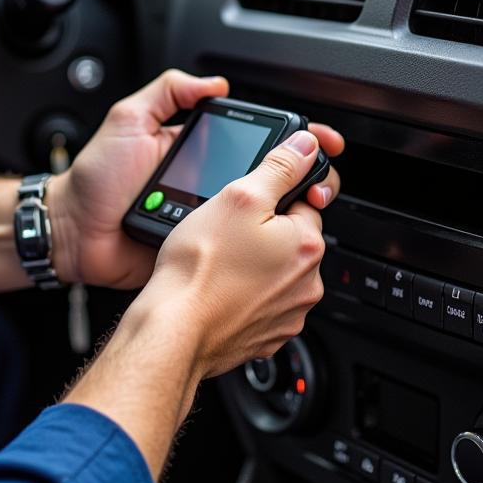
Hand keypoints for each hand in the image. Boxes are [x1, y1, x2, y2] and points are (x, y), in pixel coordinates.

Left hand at [48, 69, 342, 289]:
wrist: (74, 232)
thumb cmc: (96, 177)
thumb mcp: (128, 119)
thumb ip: (167, 91)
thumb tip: (215, 83)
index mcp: (201, 148)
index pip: (258, 139)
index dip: (295, 138)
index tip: (322, 138)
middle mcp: (212, 182)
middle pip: (272, 177)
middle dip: (308, 175)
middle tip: (322, 178)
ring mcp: (210, 217)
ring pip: (262, 215)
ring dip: (291, 211)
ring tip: (308, 206)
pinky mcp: (202, 249)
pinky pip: (237, 246)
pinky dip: (261, 245)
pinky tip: (278, 239)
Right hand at [131, 128, 339, 378]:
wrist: (174, 329)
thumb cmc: (200, 267)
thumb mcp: (238, 196)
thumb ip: (279, 167)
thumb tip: (306, 146)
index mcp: (307, 245)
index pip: (303, 202)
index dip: (271, 198)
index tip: (247, 205)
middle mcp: (308, 283)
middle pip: (290, 238)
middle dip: (263, 231)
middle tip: (226, 233)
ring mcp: (289, 314)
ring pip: (276, 271)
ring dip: (254, 263)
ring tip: (219, 261)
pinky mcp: (268, 335)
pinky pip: (262, 302)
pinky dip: (244, 294)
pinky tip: (220, 287)